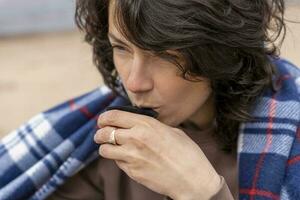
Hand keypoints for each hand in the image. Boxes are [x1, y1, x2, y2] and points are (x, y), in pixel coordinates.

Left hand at [94, 110, 220, 199]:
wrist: (193, 179)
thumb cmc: (187, 153)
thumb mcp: (172, 131)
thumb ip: (152, 126)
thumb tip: (140, 124)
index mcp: (146, 125)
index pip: (114, 116)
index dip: (104, 118)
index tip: (103, 120)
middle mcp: (135, 138)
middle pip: (104, 132)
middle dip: (100, 133)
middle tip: (102, 134)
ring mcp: (132, 156)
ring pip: (104, 150)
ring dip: (106, 148)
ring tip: (112, 148)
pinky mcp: (132, 172)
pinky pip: (117, 163)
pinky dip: (118, 159)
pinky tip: (128, 159)